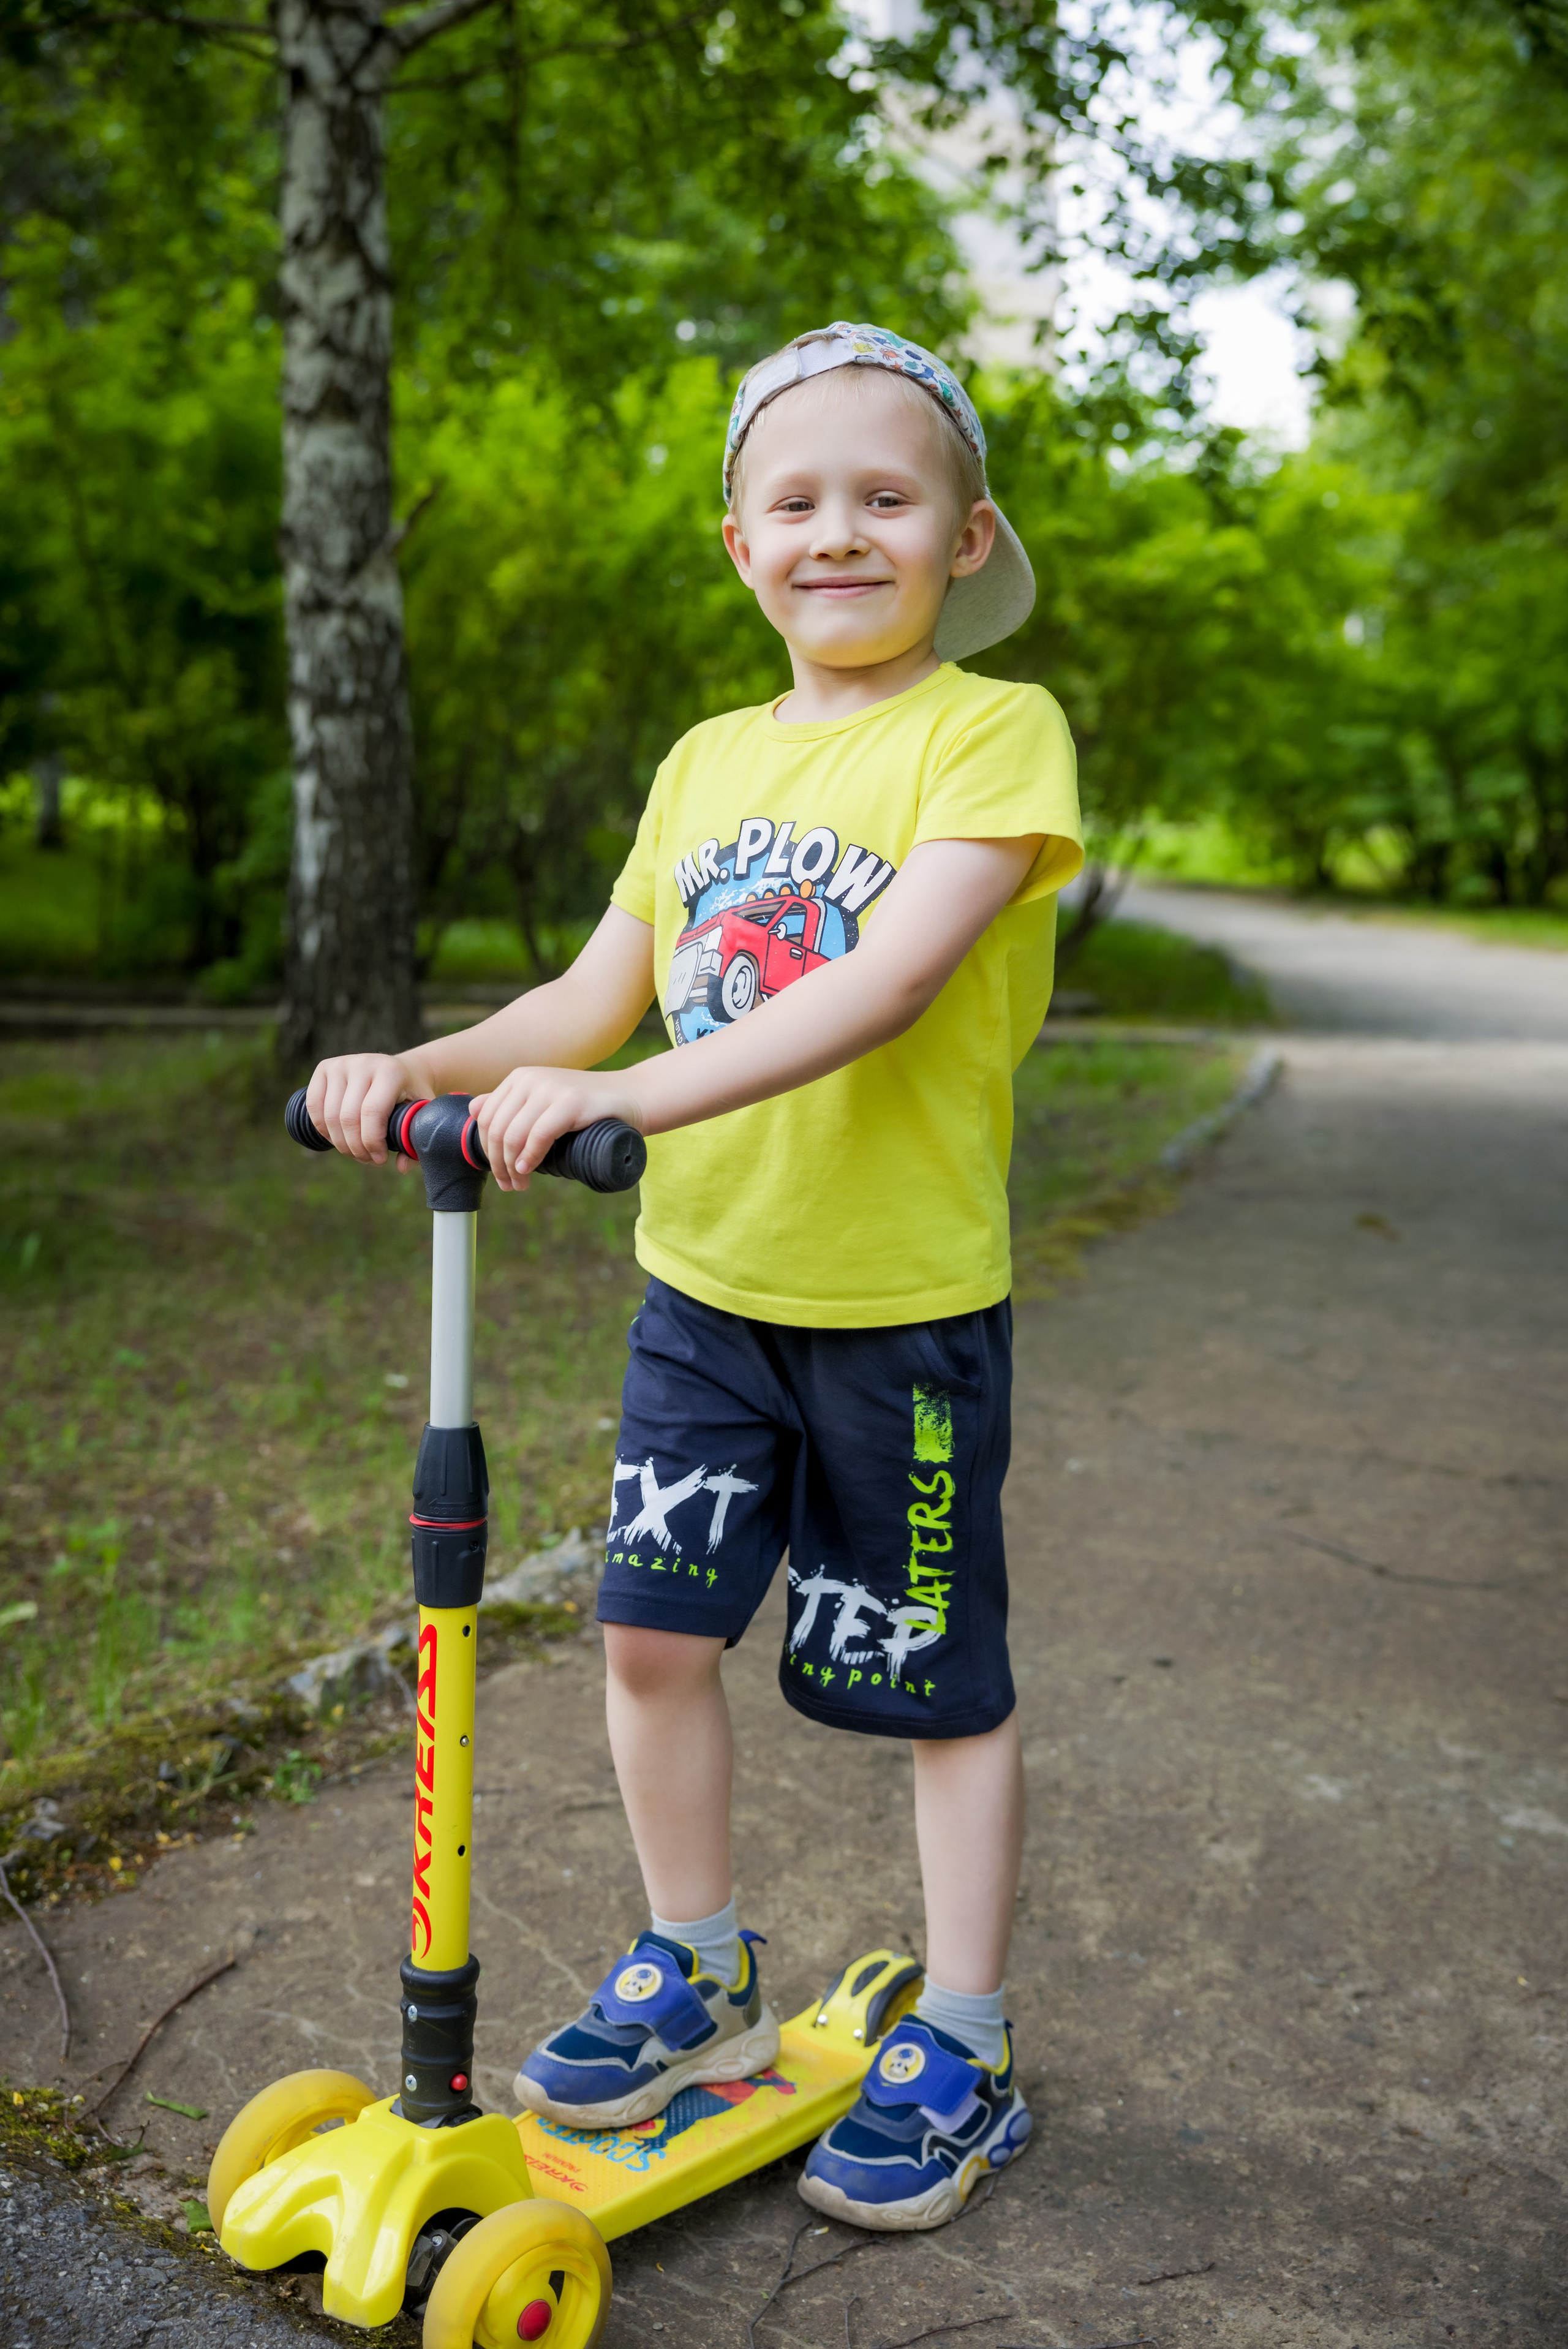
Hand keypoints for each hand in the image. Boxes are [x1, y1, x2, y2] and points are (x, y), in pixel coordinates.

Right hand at [305, 1051, 422, 1164]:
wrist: (401, 1070)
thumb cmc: (411, 1096)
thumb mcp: (421, 1114)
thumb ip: (414, 1141)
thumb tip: (401, 1167)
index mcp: (390, 1072)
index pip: (371, 1112)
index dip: (371, 1142)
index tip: (379, 1159)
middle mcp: (363, 1064)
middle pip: (348, 1117)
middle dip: (356, 1148)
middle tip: (368, 1159)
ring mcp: (341, 1064)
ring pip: (329, 1115)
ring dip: (340, 1143)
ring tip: (355, 1151)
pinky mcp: (324, 1068)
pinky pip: (313, 1105)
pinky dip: (323, 1129)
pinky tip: (338, 1138)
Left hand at [471, 1066, 644, 1191]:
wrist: (631, 1097)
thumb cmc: (587, 1107)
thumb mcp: (543, 1102)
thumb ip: (511, 1104)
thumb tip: (474, 1109)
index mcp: (519, 1078)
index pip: (486, 1118)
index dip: (487, 1150)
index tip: (499, 1174)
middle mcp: (530, 1078)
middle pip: (497, 1128)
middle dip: (497, 1163)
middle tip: (509, 1186)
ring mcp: (550, 1088)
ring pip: (513, 1134)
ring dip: (511, 1167)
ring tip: (520, 1184)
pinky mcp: (570, 1102)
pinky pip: (538, 1135)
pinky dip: (529, 1158)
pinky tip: (528, 1170)